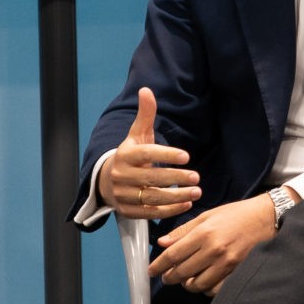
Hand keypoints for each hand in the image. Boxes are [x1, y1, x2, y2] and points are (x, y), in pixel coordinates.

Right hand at [99, 88, 200, 219]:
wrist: (106, 181)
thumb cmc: (130, 156)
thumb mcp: (136, 135)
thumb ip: (145, 115)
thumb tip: (146, 90)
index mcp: (125, 155)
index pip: (146, 154)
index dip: (166, 155)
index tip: (187, 156)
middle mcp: (121, 175)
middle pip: (151, 178)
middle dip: (176, 178)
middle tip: (197, 177)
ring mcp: (123, 195)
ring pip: (152, 198)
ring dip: (176, 197)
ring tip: (197, 192)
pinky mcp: (128, 212)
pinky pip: (150, 213)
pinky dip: (170, 211)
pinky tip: (187, 204)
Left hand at [148, 195, 279, 294]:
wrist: (266, 218)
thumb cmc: (236, 214)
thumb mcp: (207, 216)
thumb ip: (183, 231)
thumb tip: (162, 243)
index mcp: (204, 233)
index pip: (173, 255)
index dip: (158, 265)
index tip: (151, 271)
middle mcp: (214, 250)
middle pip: (182, 272)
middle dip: (170, 277)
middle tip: (167, 276)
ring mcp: (226, 263)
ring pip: (197, 284)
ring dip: (187, 284)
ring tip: (187, 278)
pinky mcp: (237, 272)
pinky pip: (214, 289)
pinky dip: (206, 289)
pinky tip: (205, 281)